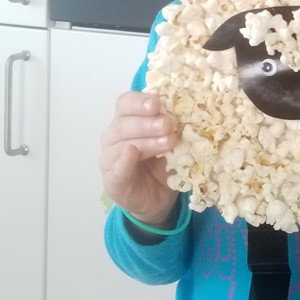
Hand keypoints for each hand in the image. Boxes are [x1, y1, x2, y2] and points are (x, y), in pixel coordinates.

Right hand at [100, 91, 181, 226]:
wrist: (158, 198)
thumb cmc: (163, 163)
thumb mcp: (172, 141)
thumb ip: (174, 127)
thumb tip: (190, 113)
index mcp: (127, 120)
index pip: (125, 103)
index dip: (140, 101)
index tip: (157, 104)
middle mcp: (114, 136)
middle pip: (124, 122)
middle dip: (148, 122)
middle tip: (168, 124)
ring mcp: (110, 158)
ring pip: (122, 144)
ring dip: (146, 141)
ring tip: (169, 141)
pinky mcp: (112, 181)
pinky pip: (116, 169)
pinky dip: (124, 161)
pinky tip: (132, 153)